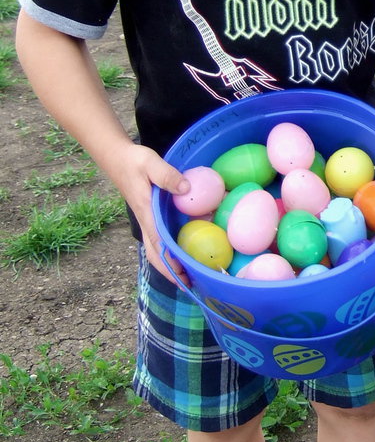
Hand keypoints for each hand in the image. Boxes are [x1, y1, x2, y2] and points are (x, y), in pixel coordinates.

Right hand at [109, 143, 190, 283]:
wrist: (116, 157)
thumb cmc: (134, 161)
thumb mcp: (151, 163)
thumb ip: (167, 175)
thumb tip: (186, 190)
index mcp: (146, 213)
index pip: (157, 244)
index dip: (169, 261)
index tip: (183, 275)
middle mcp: (145, 222)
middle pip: (155, 254)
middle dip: (170, 272)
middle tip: (190, 284)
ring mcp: (146, 221)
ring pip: (155, 250)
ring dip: (169, 264)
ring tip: (189, 275)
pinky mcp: (148, 216)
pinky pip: (158, 239)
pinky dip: (168, 251)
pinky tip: (182, 251)